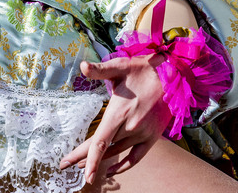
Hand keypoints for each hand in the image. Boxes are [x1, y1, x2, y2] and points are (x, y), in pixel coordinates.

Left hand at [59, 55, 172, 184]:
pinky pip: (136, 158)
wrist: (172, 75)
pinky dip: (123, 166)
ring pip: (117, 152)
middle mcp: (131, 126)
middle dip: (83, 157)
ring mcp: (142, 134)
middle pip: (103, 148)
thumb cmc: (142, 69)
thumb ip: (100, 70)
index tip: (68, 165)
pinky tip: (111, 170)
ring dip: (100, 160)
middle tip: (65, 164)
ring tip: (83, 164)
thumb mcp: (120, 66)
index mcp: (120, 112)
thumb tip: (82, 66)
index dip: (83, 155)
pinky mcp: (152, 137)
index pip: (99, 141)